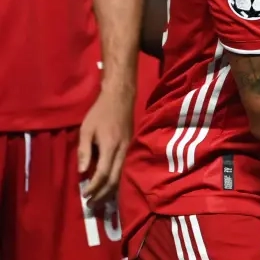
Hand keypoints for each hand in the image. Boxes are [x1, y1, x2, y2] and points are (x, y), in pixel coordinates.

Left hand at [78, 86, 132, 206]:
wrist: (120, 99)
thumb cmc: (100, 113)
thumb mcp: (86, 130)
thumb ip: (84, 151)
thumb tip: (81, 172)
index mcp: (110, 146)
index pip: (102, 173)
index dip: (93, 187)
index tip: (84, 195)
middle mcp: (122, 151)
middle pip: (114, 179)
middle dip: (103, 194)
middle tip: (92, 205)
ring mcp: (129, 150)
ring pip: (122, 176)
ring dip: (111, 191)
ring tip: (101, 201)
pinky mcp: (131, 149)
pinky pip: (125, 170)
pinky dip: (118, 182)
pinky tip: (112, 188)